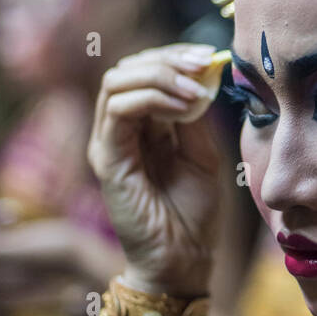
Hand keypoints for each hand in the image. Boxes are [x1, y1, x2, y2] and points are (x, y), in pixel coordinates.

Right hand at [87, 43, 223, 296]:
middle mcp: (119, 130)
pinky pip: (118, 110)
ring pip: (116, 81)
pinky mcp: (107, 160)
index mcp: (142, 126)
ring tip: (194, 88)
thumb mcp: (203, 152)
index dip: (174, 57)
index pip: (145, 71)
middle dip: (167, 58)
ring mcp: (108, 143)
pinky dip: (151, 98)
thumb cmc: (194, 212)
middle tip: (202, 63)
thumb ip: (195, 115)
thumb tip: (201, 73)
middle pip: (127, 69)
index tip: (209, 58)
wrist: (184, 259)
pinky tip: (182, 105)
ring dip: (159, 75)